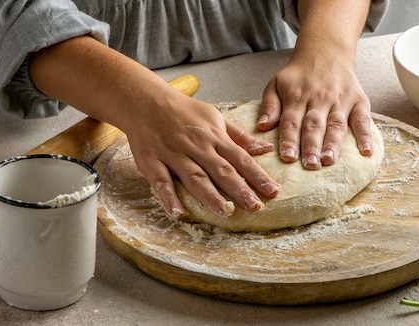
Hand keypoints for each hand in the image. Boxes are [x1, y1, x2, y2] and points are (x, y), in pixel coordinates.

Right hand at [29, 36, 279, 217]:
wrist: (145, 100)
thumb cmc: (184, 111)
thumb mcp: (215, 118)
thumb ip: (239, 136)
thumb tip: (266, 148)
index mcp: (214, 136)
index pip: (240, 158)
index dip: (257, 175)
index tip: (273, 191)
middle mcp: (196, 146)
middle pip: (221, 170)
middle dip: (239, 189)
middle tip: (256, 207)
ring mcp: (173, 154)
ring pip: (194, 176)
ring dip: (209, 195)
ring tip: (225, 211)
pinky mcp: (152, 161)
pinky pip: (161, 181)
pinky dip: (168, 197)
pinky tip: (178, 213)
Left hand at [256, 0, 373, 169]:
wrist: (326, 51)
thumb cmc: (299, 75)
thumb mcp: (276, 84)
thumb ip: (269, 106)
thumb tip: (261, 126)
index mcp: (297, 96)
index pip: (291, 121)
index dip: (289, 139)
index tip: (287, 157)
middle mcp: (319, 98)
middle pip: (315, 125)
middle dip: (312, 146)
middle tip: (310, 164)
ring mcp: (340, 100)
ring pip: (336, 124)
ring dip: (334, 143)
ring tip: (329, 160)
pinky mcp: (359, 100)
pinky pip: (363, 119)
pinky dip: (366, 136)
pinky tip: (366, 152)